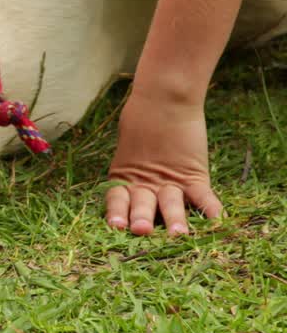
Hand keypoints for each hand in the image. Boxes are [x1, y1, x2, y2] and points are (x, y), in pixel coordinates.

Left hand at [103, 90, 220, 235]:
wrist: (164, 99)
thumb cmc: (141, 122)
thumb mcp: (127, 151)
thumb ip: (126, 173)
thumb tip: (123, 198)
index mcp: (125, 178)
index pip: (117, 200)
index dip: (116, 213)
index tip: (115, 226)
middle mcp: (146, 183)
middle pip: (143, 204)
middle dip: (142, 217)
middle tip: (140, 230)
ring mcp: (171, 179)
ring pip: (171, 202)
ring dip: (174, 218)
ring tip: (178, 233)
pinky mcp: (194, 173)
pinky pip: (203, 194)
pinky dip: (210, 207)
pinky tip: (215, 221)